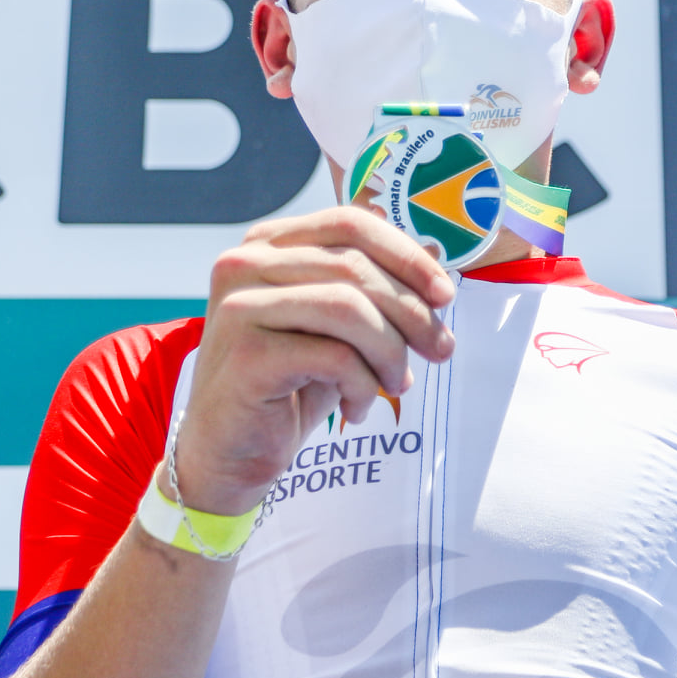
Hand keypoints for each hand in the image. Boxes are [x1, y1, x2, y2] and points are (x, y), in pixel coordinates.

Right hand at [170, 206, 455, 515]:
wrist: (230, 453)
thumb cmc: (288, 386)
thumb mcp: (333, 327)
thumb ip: (369, 289)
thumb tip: (434, 262)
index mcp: (267, 244)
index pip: (350, 224)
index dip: (407, 255)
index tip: (445, 294)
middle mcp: (244, 264)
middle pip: (355, 266)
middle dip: (413, 311)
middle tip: (441, 349)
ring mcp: (240, 306)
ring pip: (350, 308)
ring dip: (391, 350)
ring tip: (396, 384)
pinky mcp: (247, 354)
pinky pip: (334, 357)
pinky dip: (362, 385)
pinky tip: (356, 408)